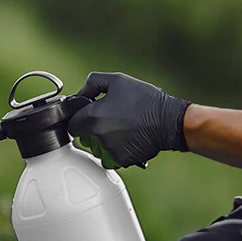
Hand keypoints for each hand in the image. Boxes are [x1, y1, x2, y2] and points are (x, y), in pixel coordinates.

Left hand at [68, 72, 190, 168]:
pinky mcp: (119, 160)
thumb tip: (80, 93)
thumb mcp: (117, 80)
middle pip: (83, 138)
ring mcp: (108, 150)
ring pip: (96, 149)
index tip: (89, 116)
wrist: (168, 121)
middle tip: (110, 121)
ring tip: (121, 130)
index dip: (79, 119)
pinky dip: (115, 152)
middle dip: (91, 131)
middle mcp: (97, 135)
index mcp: (92, 116)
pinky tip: (127, 140)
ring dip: (103, 142)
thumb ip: (93, 83)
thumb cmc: (145, 100)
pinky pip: (109, 158)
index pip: (72, 124)